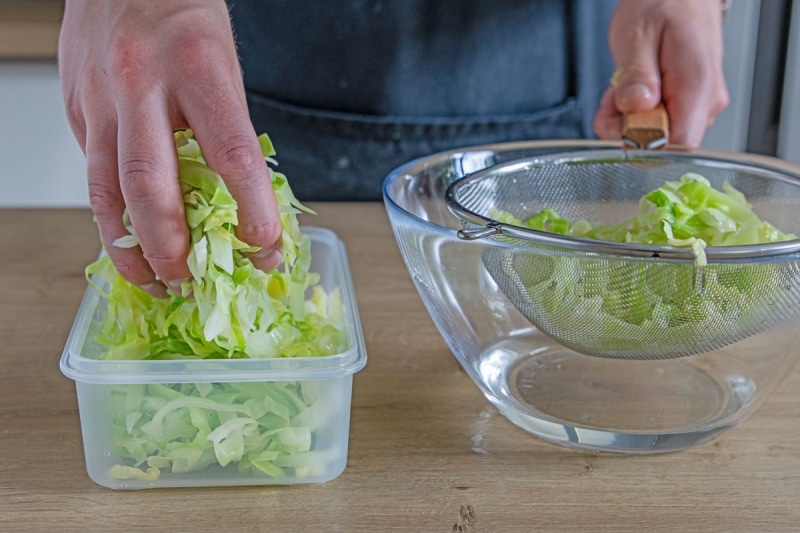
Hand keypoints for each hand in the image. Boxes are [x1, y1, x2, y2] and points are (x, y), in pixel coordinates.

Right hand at [59, 0, 282, 296]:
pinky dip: (112, 214)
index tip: (265, 249)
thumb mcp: (225, 66)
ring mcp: (101, 98)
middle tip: (190, 281)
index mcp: (198, 69)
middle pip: (152, 186)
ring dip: (130, 249)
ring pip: (106, 192)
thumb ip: (229, 132)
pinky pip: (93, 173)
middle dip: (171, 248)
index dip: (252, 212)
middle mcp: (142, 84)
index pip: (233, 156)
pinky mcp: (76, 109)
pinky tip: (129, 236)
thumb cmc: (182, 16)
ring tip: (153, 281)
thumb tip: (242, 206)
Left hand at [593, 0, 729, 147]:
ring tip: (625, 85)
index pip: (678, 144)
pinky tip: (633, 90)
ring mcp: (698, 106)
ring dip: (628, 120)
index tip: (622, 118)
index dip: (643, 143)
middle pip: (662, 145)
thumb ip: (636, 75)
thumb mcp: (637, 35)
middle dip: (627, 129)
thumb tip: (636, 106)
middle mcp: (704, 102)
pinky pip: (656, 126)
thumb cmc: (663, 6)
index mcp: (697, 86)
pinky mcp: (687, 107)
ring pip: (656, 138)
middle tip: (616, 95)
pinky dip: (634, 114)